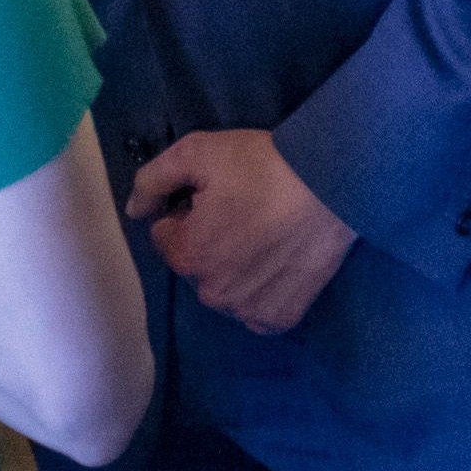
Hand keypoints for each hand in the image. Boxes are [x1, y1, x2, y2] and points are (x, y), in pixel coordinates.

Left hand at [126, 129, 353, 334]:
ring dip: (235, 267)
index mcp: (188, 255)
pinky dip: (262, 292)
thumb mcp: (198, 152)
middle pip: (197, 263)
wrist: (336, 183)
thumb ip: (153, 180)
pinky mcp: (281, 318)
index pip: (167, 234)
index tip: (220, 194)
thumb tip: (135, 210)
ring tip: (268, 234)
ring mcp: (248, 310)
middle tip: (246, 210)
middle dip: (211, 240)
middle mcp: (213, 292)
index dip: (189, 210)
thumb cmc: (264, 165)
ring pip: (226, 288)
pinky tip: (280, 263)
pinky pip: (256, 311)